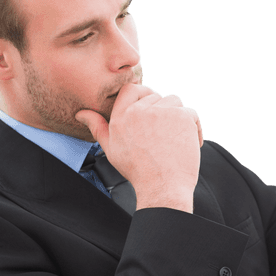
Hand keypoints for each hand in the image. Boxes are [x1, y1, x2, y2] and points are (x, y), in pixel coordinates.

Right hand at [76, 83, 203, 212]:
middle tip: (164, 135)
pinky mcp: (181, 116)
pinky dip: (194, 127)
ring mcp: (161, 112)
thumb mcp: (111, 149)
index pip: (131, 89)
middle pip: (156, 96)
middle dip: (163, 112)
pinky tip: (190, 143)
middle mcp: (139, 111)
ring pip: (174, 101)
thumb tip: (81, 114)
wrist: (162, 187)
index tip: (152, 108)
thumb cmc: (137, 171)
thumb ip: (98, 127)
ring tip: (175, 138)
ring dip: (178, 116)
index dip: (143, 94)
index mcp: (121, 117)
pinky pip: (191, 113)